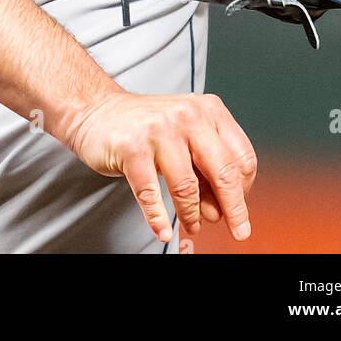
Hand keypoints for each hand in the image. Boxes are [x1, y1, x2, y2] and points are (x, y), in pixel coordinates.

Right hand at [67, 90, 256, 250]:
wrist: (96, 110)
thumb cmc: (147, 127)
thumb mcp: (186, 135)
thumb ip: (206, 166)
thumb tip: (222, 209)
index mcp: (207, 110)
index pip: (242, 156)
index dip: (243, 188)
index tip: (238, 206)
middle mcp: (187, 115)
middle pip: (223, 171)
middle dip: (233, 209)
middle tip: (238, 230)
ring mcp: (158, 130)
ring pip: (187, 187)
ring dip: (192, 215)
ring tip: (192, 225)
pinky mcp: (131, 147)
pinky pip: (151, 194)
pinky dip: (158, 219)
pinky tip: (162, 230)